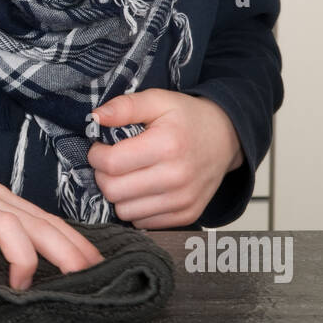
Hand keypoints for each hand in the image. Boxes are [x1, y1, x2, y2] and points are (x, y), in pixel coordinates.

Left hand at [87, 89, 244, 228]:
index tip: (100, 148)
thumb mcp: (158, 100)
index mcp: (166, 146)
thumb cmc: (188, 118)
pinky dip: (136, 207)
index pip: (111, 164)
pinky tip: (143, 188)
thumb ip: (125, 106)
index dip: (96, 155)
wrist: (227, 138)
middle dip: (103, 176)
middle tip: (111, 162)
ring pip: (124, 212)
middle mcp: (176, 177)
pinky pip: (142, 222)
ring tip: (128, 175)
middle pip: (113, 191)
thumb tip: (94, 118)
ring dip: (118, 194)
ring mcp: (183, 200)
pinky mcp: (186, 215)